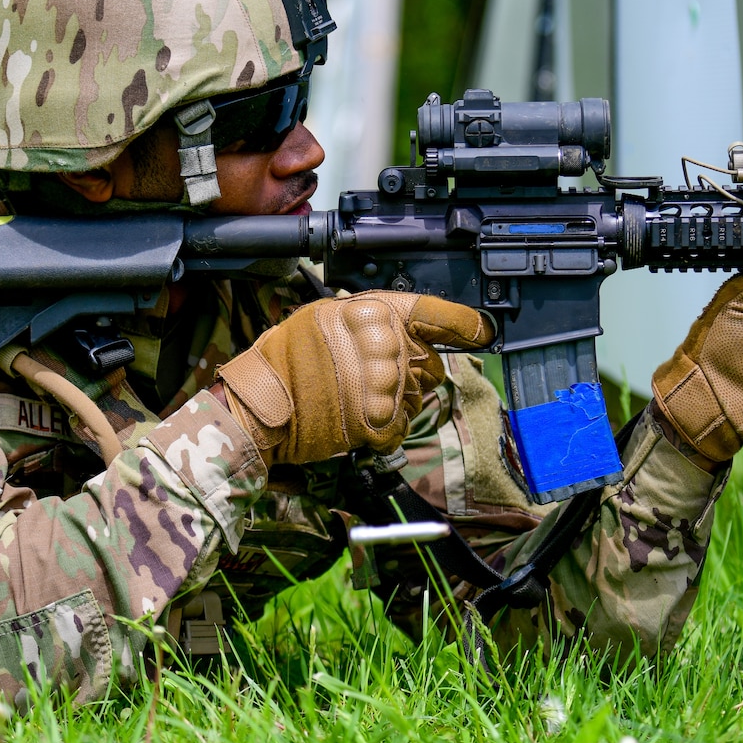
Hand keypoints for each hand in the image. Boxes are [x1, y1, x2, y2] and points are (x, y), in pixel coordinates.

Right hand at [215, 292, 493, 466]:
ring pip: (417, 397)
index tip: (483, 332)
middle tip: (371, 380)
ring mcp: (382, 383)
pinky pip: (401, 426)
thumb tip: (410, 334)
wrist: (259, 406)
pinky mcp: (377, 419)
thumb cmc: (285, 362)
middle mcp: (382, 343)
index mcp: (369, 312)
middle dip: (410, 375)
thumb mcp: (324, 318)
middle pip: (427, 364)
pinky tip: (358, 421)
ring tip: (356, 400)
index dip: (462, 324)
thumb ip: (369, 322)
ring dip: (396, 404)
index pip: (428, 312)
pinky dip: (385, 429)